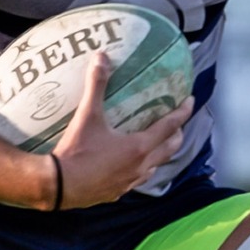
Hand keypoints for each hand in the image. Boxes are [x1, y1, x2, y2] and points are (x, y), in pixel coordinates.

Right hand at [51, 56, 192, 208]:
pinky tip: (131, 165)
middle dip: (177, 133)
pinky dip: (143, 168)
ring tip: (157, 142)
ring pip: (155, 166)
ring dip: (161, 152)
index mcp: (139, 146)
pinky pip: (138, 179)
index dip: (182, 112)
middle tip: (176, 122)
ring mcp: (130, 182)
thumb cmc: (77, 151)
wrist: (59, 186)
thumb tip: (101, 57)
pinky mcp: (117, 193)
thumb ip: (96, 85)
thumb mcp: (87, 115)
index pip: (169, 126)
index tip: (190, 101)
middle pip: (170, 148)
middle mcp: (141, 165)